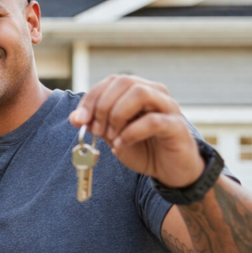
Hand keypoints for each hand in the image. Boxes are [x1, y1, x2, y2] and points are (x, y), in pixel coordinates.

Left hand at [69, 74, 203, 187]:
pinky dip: (131, 133)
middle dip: (102, 106)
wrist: (170, 171)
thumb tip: (75, 117)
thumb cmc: (143, 149)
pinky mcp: (177, 126)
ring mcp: (168, 107)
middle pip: (125, 81)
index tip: (79, 120)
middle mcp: (155, 93)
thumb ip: (97, 124)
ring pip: (140, 93)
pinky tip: (121, 146)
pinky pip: (153, 121)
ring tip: (111, 136)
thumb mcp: (113, 136)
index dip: (91, 98)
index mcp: (138, 91)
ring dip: (118, 114)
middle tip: (96, 130)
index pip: (112, 81)